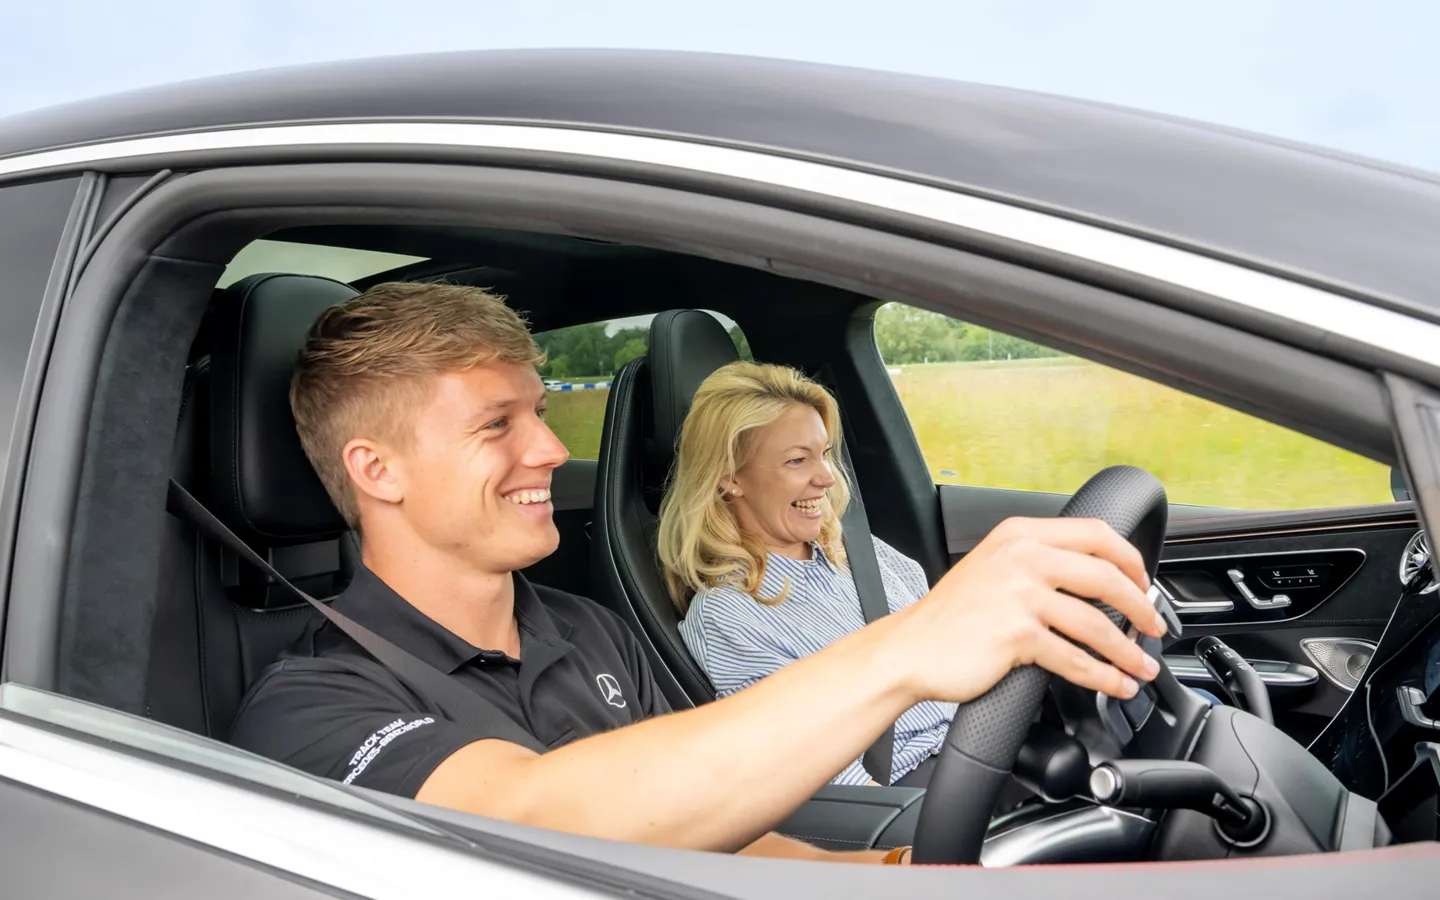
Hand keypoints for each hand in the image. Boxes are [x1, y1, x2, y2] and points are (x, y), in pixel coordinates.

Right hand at [890, 517, 1165, 703]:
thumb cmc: (950, 617)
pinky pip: (1075, 659)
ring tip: (1142, 667)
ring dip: (1128, 651)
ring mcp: (1018, 595)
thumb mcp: (993, 567)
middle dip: (1141, 607)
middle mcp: (1020, 558)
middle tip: (1154, 627)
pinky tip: (1115, 684)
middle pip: (1105, 577)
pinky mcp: (1016, 635)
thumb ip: (1037, 563)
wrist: (910, 649)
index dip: (1131, 560)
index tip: (1145, 582)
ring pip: (1096, 624)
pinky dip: (1104, 676)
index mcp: (1019, 535)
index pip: (1095, 534)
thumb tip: (1096, 580)